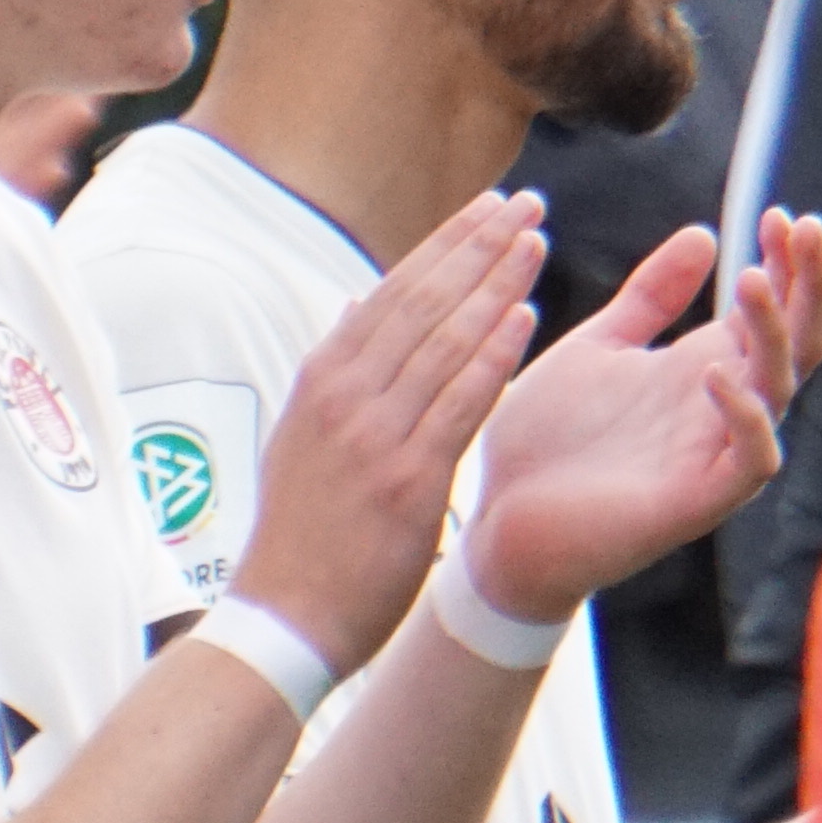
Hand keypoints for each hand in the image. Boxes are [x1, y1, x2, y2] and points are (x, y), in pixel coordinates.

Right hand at [229, 194, 553, 669]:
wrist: (286, 618)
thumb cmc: (301, 534)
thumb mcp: (299, 439)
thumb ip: (333, 373)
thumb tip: (357, 307)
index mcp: (322, 380)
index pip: (394, 291)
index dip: (446, 244)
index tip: (489, 207)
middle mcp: (345, 397)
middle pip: (422, 300)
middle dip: (478, 245)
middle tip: (527, 204)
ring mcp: (374, 436)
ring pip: (444, 340)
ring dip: (494, 284)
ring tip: (535, 242)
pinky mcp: (407, 481)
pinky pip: (458, 403)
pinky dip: (493, 355)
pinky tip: (526, 318)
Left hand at [454, 210, 821, 622]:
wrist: (499, 520)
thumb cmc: (550, 438)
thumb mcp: (600, 345)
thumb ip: (652, 295)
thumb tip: (706, 234)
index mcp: (706, 368)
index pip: (778, 310)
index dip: (792, 263)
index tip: (783, 212)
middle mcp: (723, 408)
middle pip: (801, 342)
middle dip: (811, 284)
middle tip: (807, 226)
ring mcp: (714, 454)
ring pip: (780, 390)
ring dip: (774, 333)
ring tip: (750, 280)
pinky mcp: (694, 501)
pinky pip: (750, 461)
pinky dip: (745, 416)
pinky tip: (717, 373)